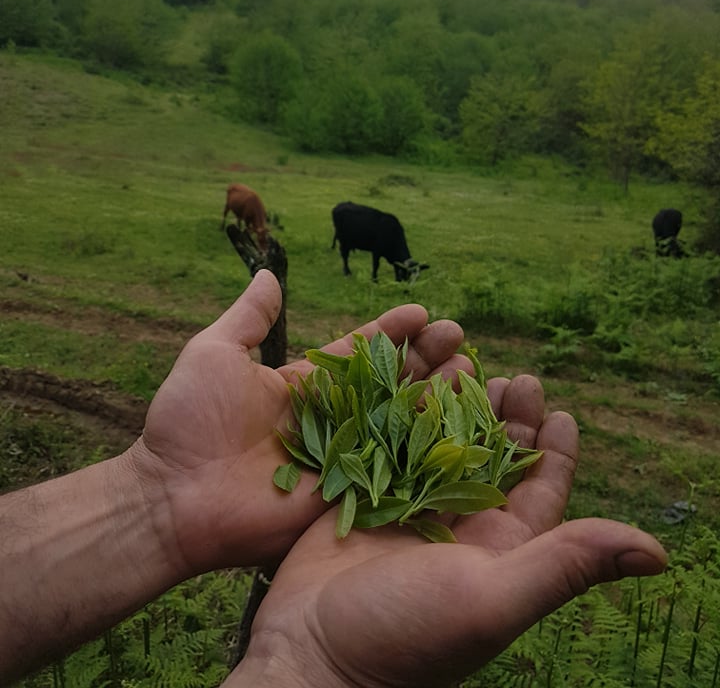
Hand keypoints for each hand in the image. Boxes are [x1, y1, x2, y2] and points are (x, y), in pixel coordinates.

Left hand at [129, 269, 467, 573]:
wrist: (170, 495)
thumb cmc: (188, 421)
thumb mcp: (215, 352)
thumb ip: (249, 317)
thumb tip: (267, 273)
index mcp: (304, 386)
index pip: (360, 352)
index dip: (391, 331)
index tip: (421, 310)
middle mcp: (331, 420)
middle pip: (390, 384)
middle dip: (426, 358)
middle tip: (458, 335)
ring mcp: (341, 459)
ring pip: (399, 423)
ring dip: (436, 396)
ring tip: (467, 368)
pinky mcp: (346, 497)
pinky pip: (392, 470)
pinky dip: (424, 449)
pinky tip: (455, 424)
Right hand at [229, 375, 666, 687]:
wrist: (310, 654)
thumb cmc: (407, 635)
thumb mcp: (494, 597)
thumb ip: (566, 564)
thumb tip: (657, 552)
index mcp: (499, 551)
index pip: (540, 493)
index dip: (555, 453)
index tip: (563, 412)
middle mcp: (459, 528)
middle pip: (495, 460)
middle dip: (510, 418)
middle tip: (518, 379)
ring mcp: (411, 510)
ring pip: (446, 445)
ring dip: (461, 407)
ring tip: (470, 368)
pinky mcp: (367, 496)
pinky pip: (396, 443)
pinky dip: (408, 413)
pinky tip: (415, 385)